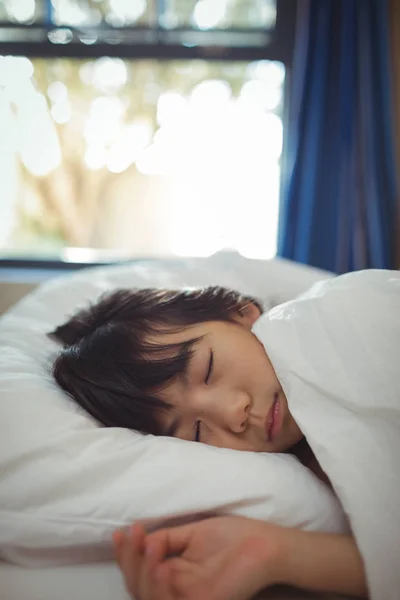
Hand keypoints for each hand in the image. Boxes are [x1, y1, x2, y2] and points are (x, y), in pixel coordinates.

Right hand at [113, 516, 287, 599]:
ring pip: (148, 597)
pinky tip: (160, 564)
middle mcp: (178, 593)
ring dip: (142, 572)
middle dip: (130, 561)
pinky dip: (159, 586)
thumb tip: (143, 540)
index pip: (140, 575)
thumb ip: (166, 540)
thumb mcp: (191, 534)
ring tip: (149, 545)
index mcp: (175, 577)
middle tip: (134, 534)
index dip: (126, 556)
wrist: (264, 544)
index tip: (121, 532)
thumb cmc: (233, 537)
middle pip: (138, 588)